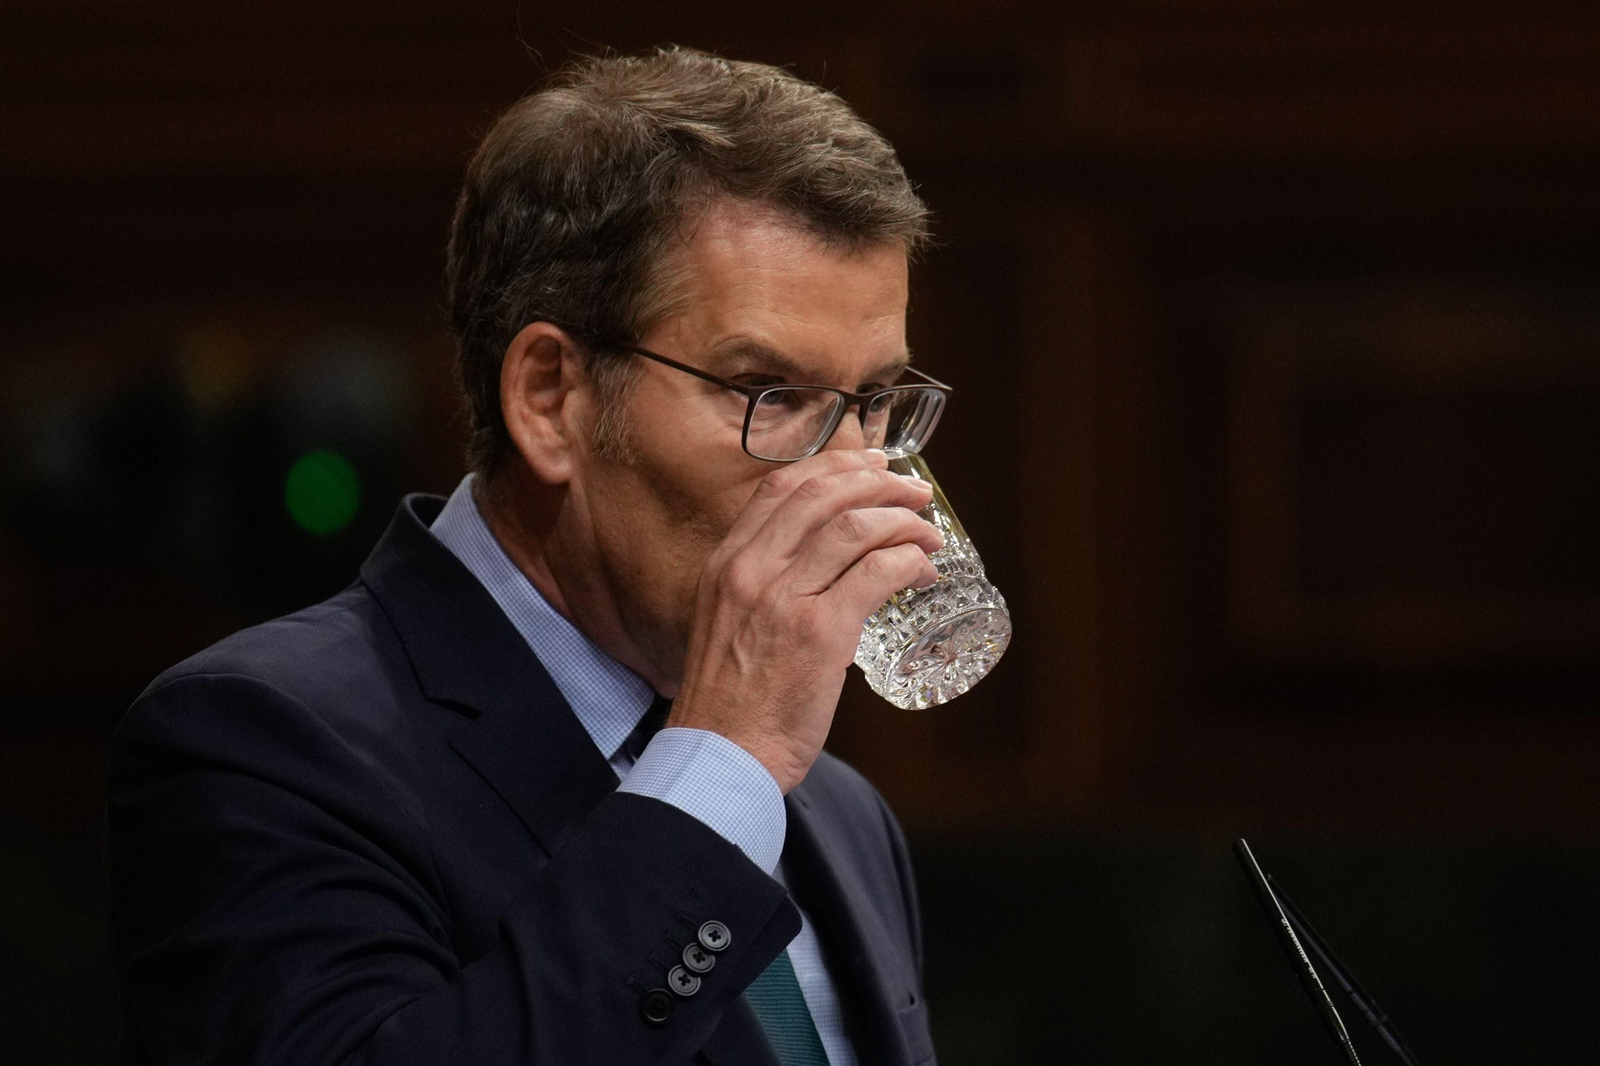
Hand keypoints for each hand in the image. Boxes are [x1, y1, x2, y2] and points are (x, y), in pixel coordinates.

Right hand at [668, 449, 942, 792]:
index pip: (782, 486)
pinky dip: (909, 562)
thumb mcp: (727, 623)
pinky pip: (876, 573)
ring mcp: (785, 599)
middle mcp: (751, 570)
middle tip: (915, 492)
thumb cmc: (732, 701)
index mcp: (726, 562)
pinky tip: (922, 572)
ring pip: (856, 527)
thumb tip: (817, 565)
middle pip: (825, 494)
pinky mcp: (820, 633)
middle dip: (880, 482)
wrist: (721, 756)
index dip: (835, 463)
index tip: (871, 463)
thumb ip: (761, 587)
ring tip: (929, 534)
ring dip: (903, 522)